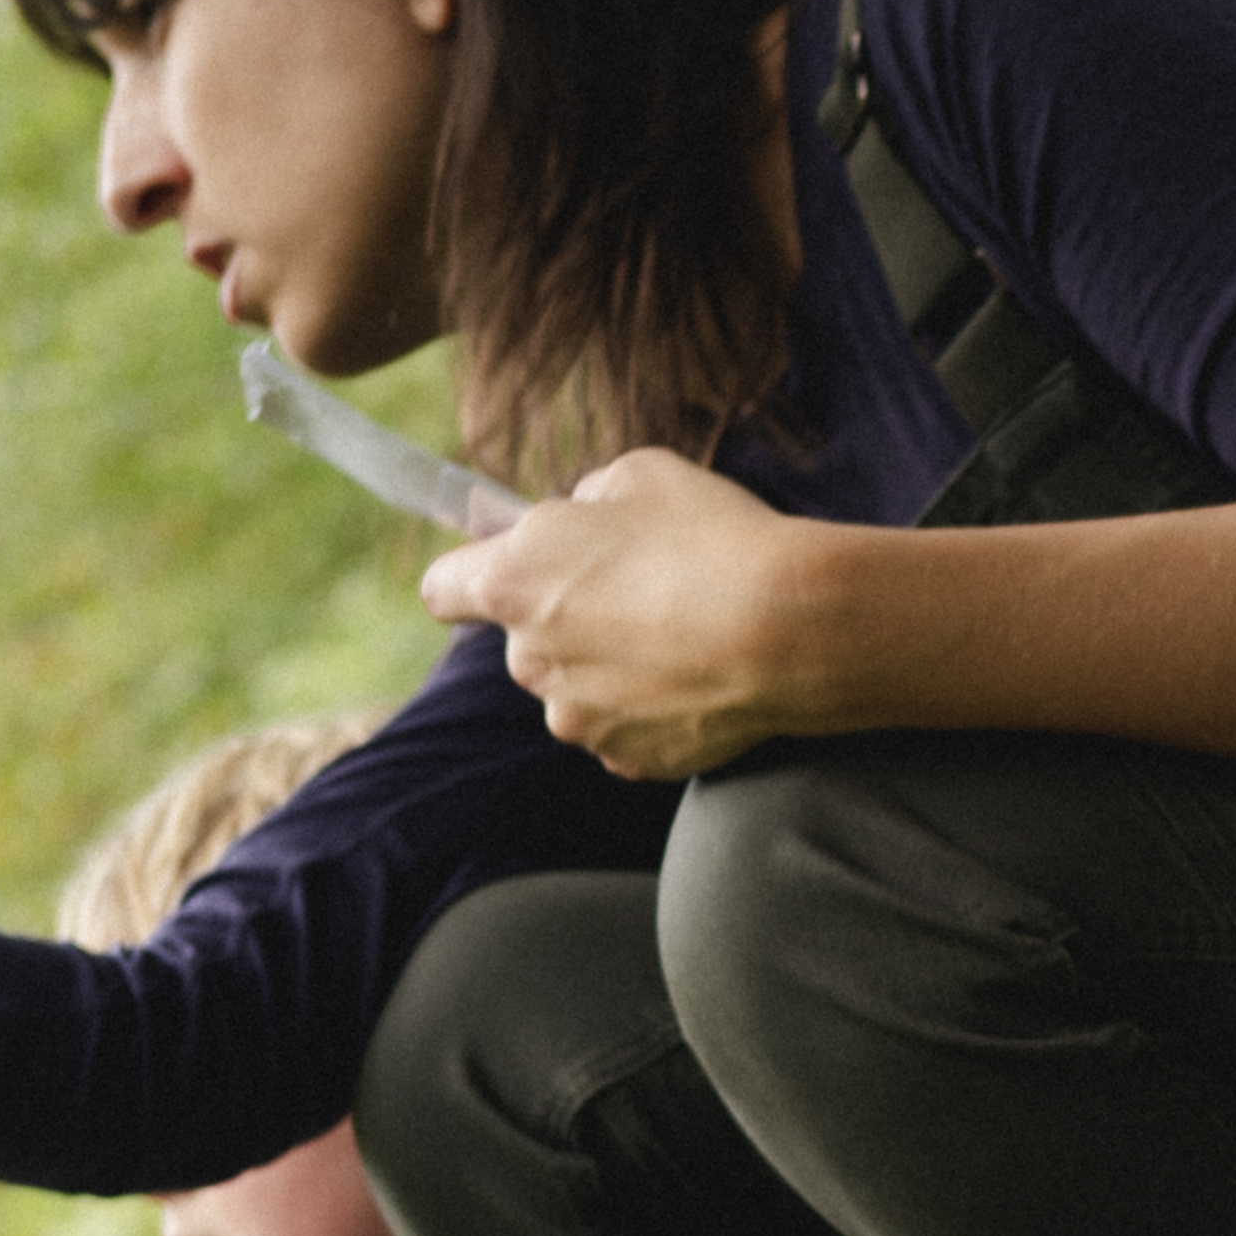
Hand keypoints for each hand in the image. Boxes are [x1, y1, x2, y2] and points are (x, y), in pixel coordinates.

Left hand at [428, 450, 827, 778]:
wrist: (792, 630)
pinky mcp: (628, 760)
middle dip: (568, 617)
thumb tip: (584, 522)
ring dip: (612, 665)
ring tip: (683, 635)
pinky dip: (654, 706)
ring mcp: (577, 720)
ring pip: (578, 687)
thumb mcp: (639, 475)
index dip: (472, 575)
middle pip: (525, 640)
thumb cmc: (712, 539)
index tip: (511, 567)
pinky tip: (701, 675)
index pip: (443, 589)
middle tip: (642, 588)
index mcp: (513, 582)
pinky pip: (627, 726)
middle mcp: (529, 662)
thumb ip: (588, 502)